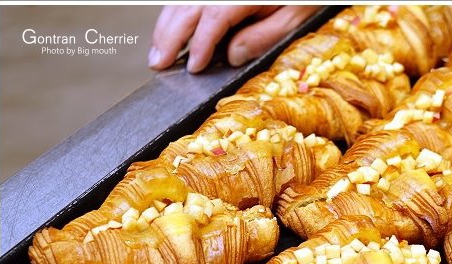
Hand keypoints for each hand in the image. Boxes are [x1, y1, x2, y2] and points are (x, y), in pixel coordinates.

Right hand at [148, 5, 320, 72]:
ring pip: (180, 1)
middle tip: (158, 64)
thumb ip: (263, 37)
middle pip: (187, 8)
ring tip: (157, 53)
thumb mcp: (294, 18)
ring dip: (165, 26)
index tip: (193, 68)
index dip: (200, 44)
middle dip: (168, 37)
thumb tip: (232, 56)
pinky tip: (170, 32)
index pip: (213, 19)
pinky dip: (174, 15)